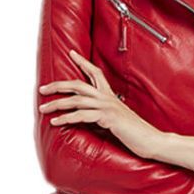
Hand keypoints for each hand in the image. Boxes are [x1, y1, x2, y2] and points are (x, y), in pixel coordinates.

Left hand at [38, 49, 160, 158]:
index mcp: (110, 96)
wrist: (151, 140)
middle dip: (57, 86)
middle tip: (42, 89)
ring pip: (76, 100)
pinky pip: (82, 116)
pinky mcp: (108, 118)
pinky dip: (67, 118)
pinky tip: (56, 122)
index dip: (82, 62)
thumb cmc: (135, 132)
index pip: (95, 73)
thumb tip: (91, 116)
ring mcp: (108, 107)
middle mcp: (108, 98)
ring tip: (43, 109)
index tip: (71, 53)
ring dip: (56, 104)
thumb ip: (104, 114)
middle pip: (78, 85)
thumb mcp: (117, 119)